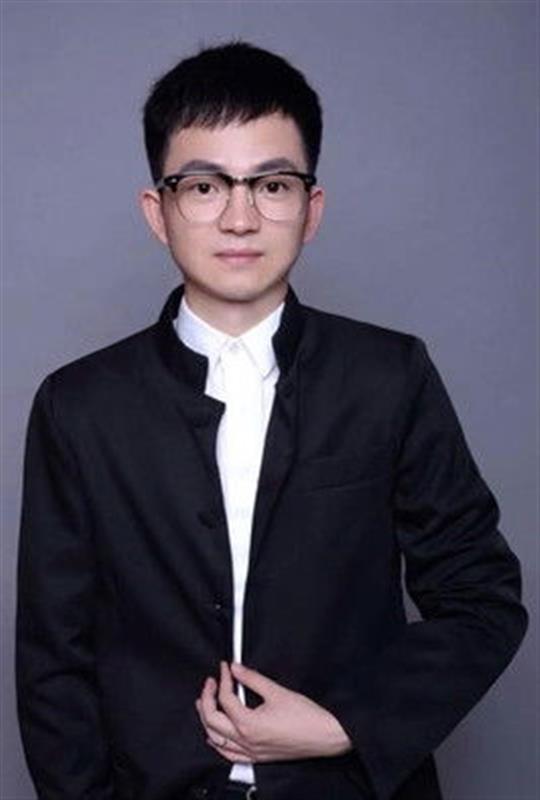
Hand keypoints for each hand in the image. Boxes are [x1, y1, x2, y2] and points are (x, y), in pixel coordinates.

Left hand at [195, 661, 351, 763]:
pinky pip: (229, 755)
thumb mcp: (277, 691)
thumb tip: (236, 669)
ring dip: (207, 721)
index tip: (226, 667)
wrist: (326, 736)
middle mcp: (246, 741)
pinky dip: (218, 744)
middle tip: (211, 682)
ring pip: (216, 740)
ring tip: (205, 704)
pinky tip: (216, 737)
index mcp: (248, 724)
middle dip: (207, 698)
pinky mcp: (258, 758)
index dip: (224, 678)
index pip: (225, 699)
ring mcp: (251, 752)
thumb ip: (252, 678)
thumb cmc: (306, 717)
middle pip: (212, 720)